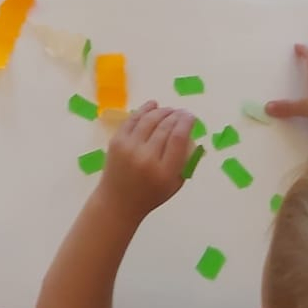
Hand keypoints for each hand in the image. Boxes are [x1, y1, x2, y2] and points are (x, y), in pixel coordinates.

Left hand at [98, 103, 196, 221]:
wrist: (117, 202)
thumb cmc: (150, 195)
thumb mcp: (175, 184)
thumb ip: (185, 161)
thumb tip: (192, 135)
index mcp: (164, 172)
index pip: (179, 138)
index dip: (187, 123)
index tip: (192, 117)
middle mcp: (146, 158)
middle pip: (165, 127)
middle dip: (177, 115)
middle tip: (183, 112)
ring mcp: (129, 148)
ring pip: (149, 120)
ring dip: (162, 111)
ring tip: (170, 110)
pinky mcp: (116, 142)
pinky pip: (132, 120)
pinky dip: (144, 109)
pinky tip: (153, 105)